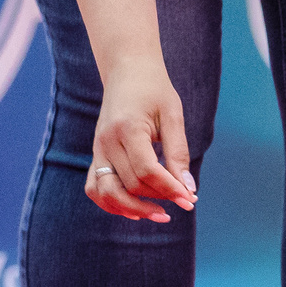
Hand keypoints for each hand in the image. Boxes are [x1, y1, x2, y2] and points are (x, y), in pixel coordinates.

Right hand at [87, 55, 196, 222]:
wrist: (127, 72)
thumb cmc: (154, 91)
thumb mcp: (173, 115)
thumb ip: (178, 152)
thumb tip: (188, 189)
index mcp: (127, 129)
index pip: (147, 171)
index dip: (170, 189)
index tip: (190, 199)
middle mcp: (107, 142)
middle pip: (131, 184)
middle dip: (159, 198)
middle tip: (185, 201)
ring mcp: (97, 150)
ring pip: (108, 193)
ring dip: (133, 209)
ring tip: (161, 214)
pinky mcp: (96, 155)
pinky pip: (95, 188)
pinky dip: (112, 204)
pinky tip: (135, 211)